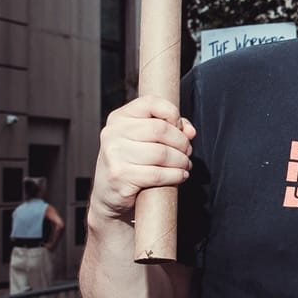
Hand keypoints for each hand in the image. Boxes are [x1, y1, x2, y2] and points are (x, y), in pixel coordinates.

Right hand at [91, 97, 196, 225]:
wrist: (108, 195)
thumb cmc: (131, 163)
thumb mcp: (144, 140)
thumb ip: (170, 128)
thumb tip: (189, 131)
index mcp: (118, 118)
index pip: (151, 102)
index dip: (172, 113)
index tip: (180, 128)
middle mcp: (113, 133)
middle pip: (160, 129)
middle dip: (181, 142)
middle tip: (187, 151)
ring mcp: (114, 155)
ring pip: (162, 153)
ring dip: (181, 161)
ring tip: (184, 165)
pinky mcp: (120, 176)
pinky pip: (158, 174)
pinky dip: (175, 175)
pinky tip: (180, 176)